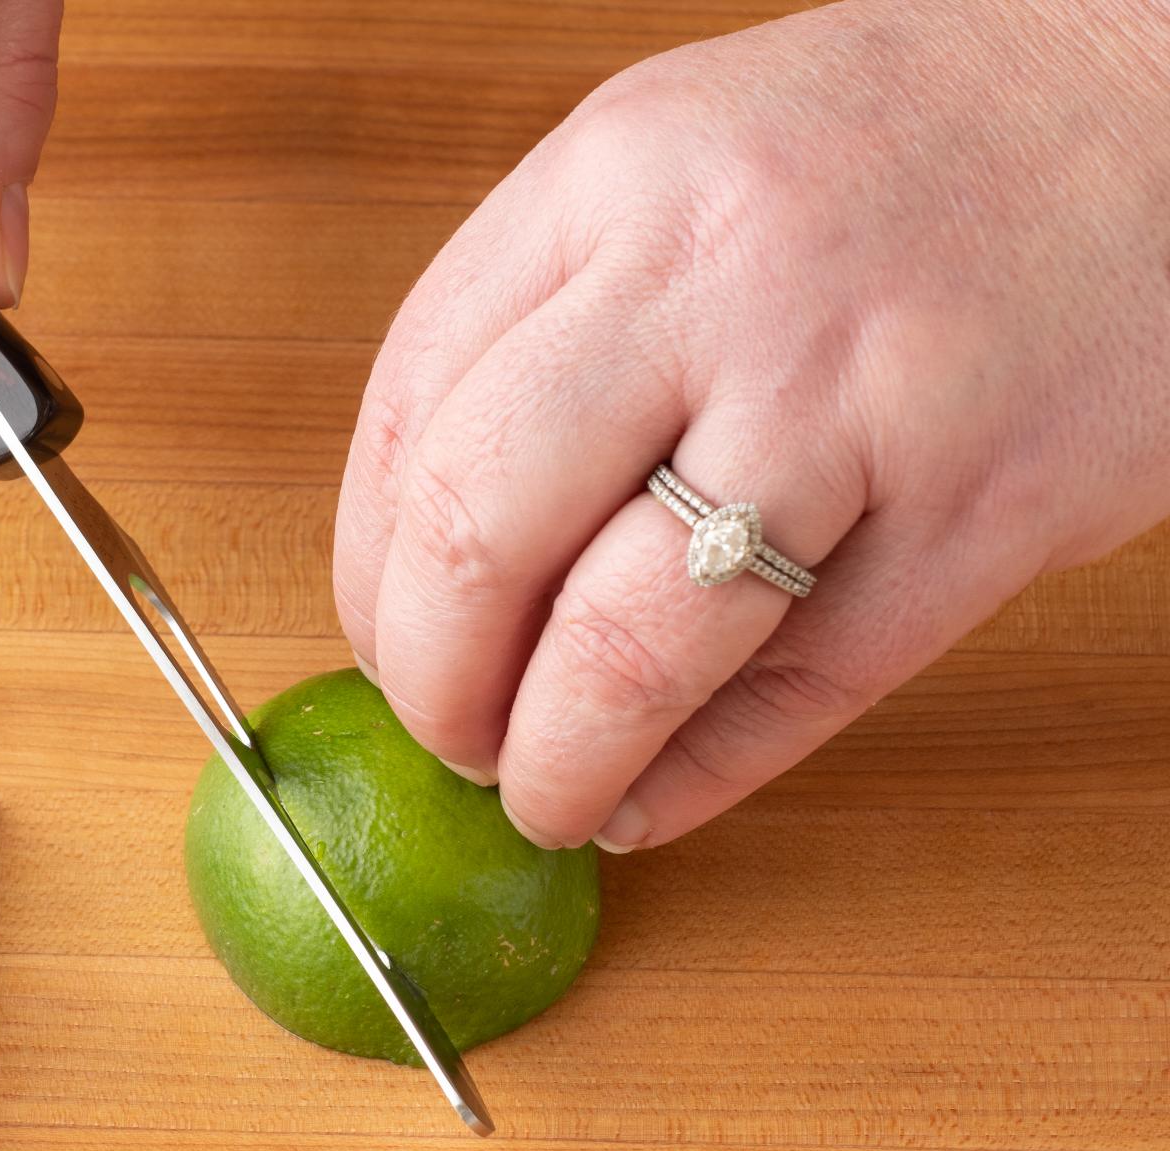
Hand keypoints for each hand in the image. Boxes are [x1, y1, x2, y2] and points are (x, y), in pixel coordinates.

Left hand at [334, 0, 1169, 851]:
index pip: (405, 414)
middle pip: (475, 532)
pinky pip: (793, 694)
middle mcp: (715, 276)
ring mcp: (854, 396)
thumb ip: (555, 325)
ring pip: (624, 644)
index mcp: (613, 178)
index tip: (386, 641)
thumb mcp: (687, 168)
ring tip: (546, 795)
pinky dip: (694, 778)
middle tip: (451, 736)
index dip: (370, 574)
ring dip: (553, 762)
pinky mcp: (983, 512)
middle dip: (431, 683)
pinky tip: (651, 797)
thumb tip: (433, 557)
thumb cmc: (906, 151)